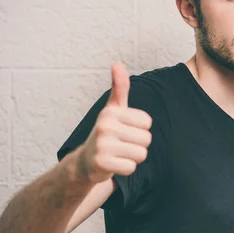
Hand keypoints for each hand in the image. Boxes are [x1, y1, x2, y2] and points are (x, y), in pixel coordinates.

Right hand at [78, 62, 152, 183]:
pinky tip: (114, 164)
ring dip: (133, 157)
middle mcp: (105, 126)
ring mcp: (102, 145)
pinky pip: (131, 168)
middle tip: (122, 144)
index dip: (140, 129)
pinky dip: (126, 168)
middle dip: (138, 145)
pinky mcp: (102, 163)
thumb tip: (117, 64)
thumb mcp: (113, 109)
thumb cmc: (106, 132)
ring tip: (119, 153)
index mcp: (111, 111)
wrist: (86, 161)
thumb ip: (120, 87)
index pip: (147, 122)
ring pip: (141, 154)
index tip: (126, 130)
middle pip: (146, 139)